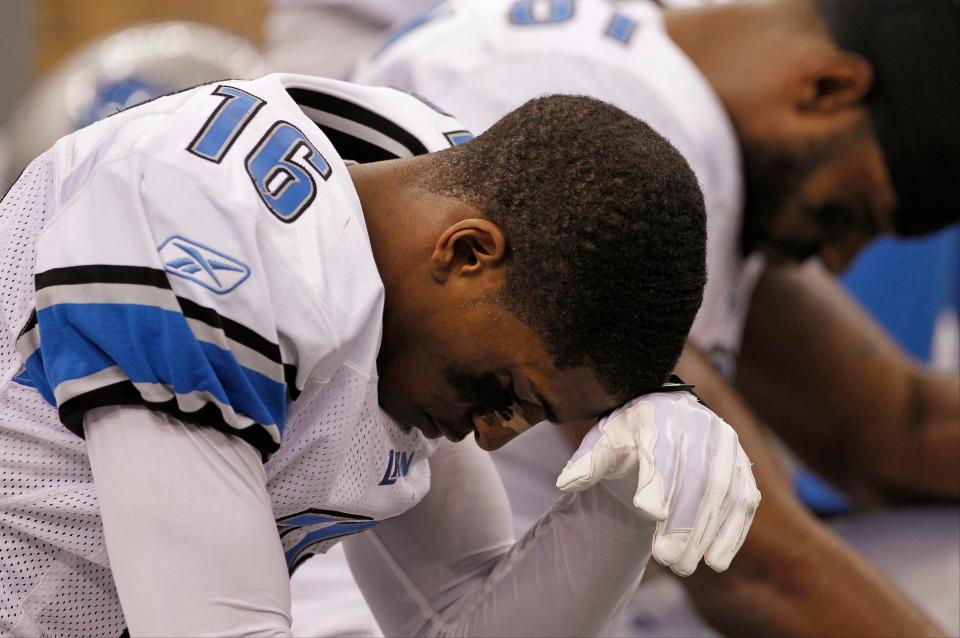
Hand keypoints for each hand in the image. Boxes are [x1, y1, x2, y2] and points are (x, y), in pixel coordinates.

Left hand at [556, 389, 759, 575]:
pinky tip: (717, 561)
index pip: (662, 451)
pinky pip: (743, 502)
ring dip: (707, 534)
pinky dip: (732, 532)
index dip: (657, 481)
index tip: (647, 512)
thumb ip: (588, 462)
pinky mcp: (743, 468)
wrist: (665, 419)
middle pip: (697, 478)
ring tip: (685, 567)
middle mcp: (702, 427)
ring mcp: (727, 448)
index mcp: (663, 416)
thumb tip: (565, 482)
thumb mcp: (604, 441)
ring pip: (724, 493)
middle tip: (665, 560)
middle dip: (683, 522)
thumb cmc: (628, 436)